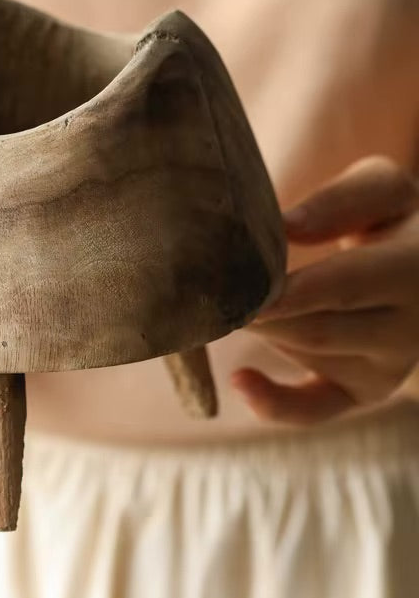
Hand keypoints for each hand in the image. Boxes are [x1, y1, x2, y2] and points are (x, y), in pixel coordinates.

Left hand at [232, 155, 418, 425]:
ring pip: (305, 352)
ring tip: (215, 302)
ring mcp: (388, 365)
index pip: (344, 285)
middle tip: (200, 296)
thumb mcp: (382, 189)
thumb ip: (341, 201)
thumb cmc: (388, 216)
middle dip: (256, 314)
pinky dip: (276, 404)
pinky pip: (318, 409)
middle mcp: (411, 327)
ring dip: (259, 329)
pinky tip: (240, 380)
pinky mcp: (366, 389)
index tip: (233, 290)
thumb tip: (287, 226)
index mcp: (414, 267)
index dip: (286, 292)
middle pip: (314, 329)